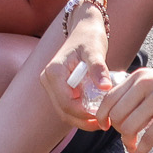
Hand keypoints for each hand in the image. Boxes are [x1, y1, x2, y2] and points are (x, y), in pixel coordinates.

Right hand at [41, 11, 114, 127]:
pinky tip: (96, 113)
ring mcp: (50, 84)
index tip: (103, 117)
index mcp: (54, 72)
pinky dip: (80, 113)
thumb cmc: (89, 37)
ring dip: (81, 120)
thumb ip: (98, 68)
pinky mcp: (57, 87)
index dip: (84, 114)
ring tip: (102, 121)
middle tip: (105, 124)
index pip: (66, 103)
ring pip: (64, 112)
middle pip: (64, 111)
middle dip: (83, 121)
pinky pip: (67, 106)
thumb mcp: (95, 50)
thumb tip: (105, 87)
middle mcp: (47, 79)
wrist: (83, 28)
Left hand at [102, 58, 152, 152]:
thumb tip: (122, 113)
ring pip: (129, 127)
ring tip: (134, 148)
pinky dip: (141, 152)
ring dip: (128, 143)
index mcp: (139, 77)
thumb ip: (140, 92)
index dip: (102, 116)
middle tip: (128, 140)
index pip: (108, 98)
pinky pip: (148, 138)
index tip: (105, 127)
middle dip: (118, 132)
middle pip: (117, 116)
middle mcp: (144, 85)